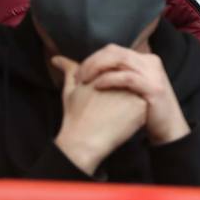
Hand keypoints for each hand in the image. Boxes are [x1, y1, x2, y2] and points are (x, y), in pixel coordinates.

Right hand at [51, 54, 148, 175]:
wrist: (85, 141)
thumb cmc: (75, 116)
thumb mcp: (70, 90)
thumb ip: (69, 70)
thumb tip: (56, 59)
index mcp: (106, 71)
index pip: (114, 71)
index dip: (107, 85)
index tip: (99, 99)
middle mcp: (121, 77)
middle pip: (127, 80)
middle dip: (120, 91)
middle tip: (106, 108)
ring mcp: (133, 91)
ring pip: (136, 92)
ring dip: (128, 100)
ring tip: (114, 114)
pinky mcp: (141, 106)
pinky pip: (143, 105)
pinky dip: (135, 113)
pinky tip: (123, 120)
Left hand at [75, 45, 189, 146]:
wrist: (168, 128)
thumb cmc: (142, 110)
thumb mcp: (130, 89)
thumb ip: (112, 76)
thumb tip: (68, 64)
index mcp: (144, 59)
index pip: (113, 50)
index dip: (93, 58)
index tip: (78, 73)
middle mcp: (150, 62)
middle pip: (115, 52)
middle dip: (92, 62)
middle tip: (78, 77)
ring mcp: (153, 74)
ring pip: (120, 60)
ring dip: (97, 68)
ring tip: (84, 81)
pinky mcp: (153, 88)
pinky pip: (127, 78)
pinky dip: (110, 79)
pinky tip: (97, 86)